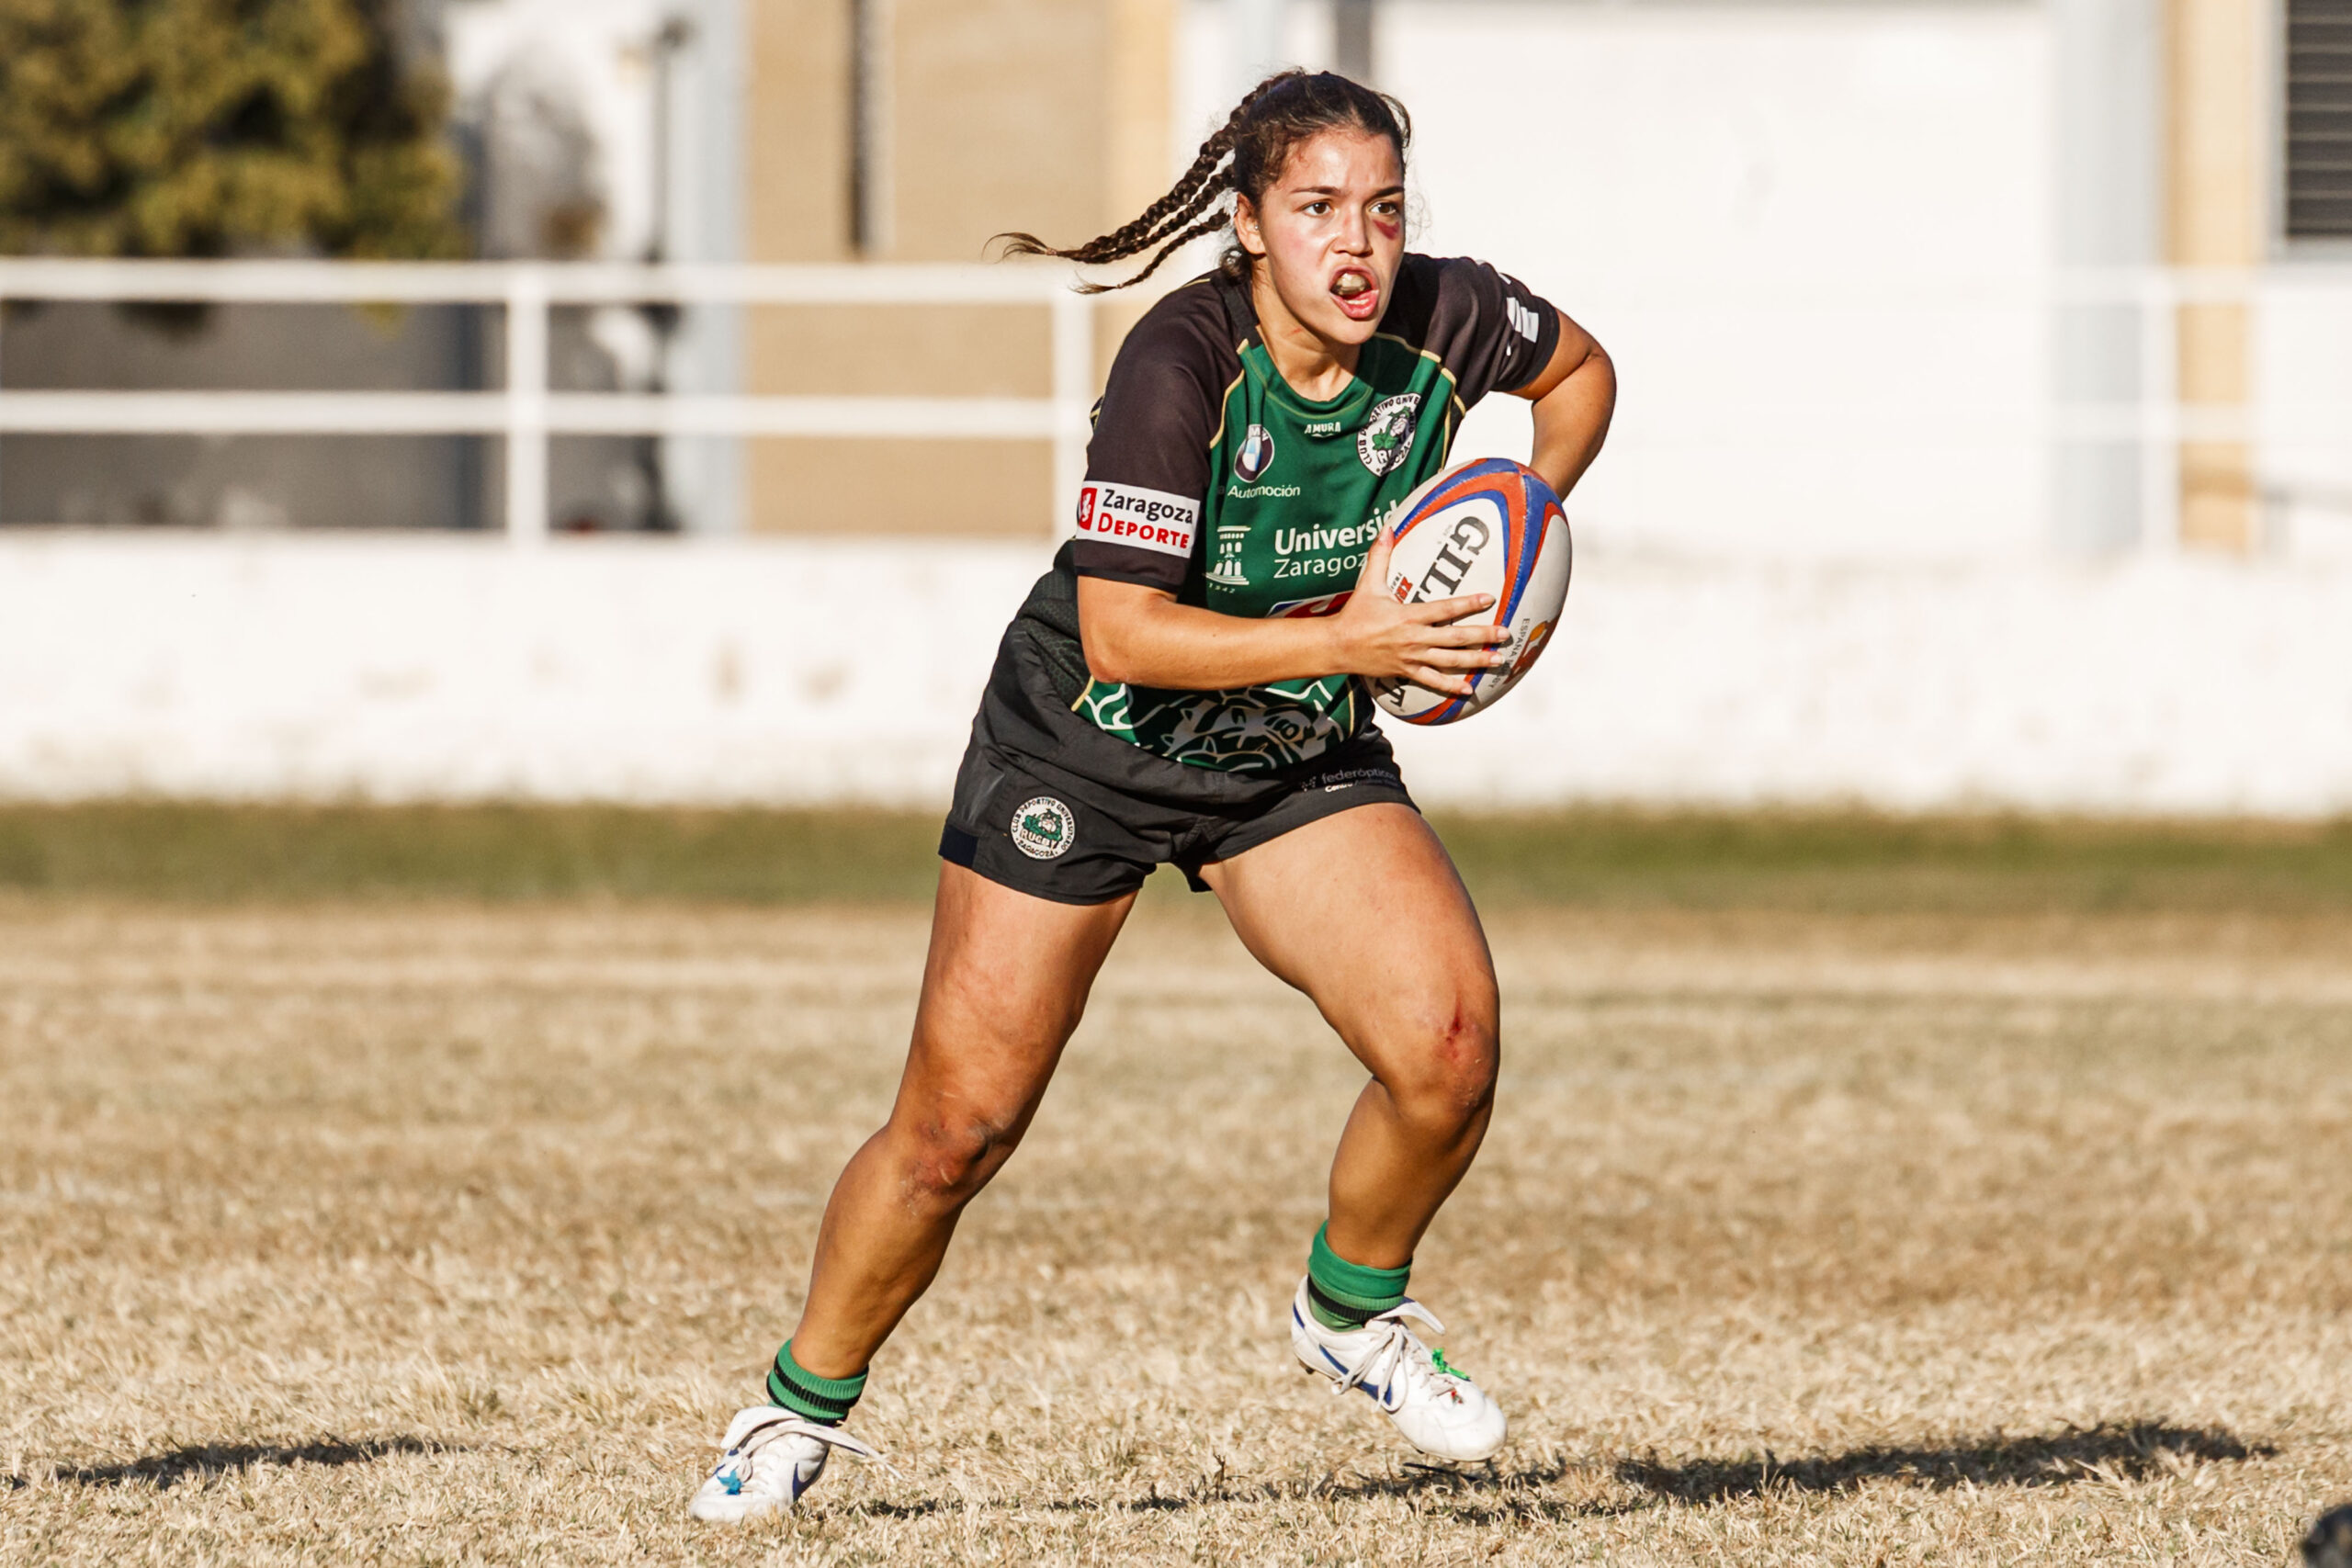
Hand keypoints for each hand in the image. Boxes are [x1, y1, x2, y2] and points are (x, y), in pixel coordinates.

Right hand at [1325, 526, 1509, 695]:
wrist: (1338, 647)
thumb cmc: (1355, 614)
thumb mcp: (1368, 584)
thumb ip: (1380, 556)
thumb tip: (1386, 528)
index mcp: (1409, 615)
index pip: (1445, 608)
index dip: (1468, 603)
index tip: (1489, 599)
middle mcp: (1414, 637)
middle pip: (1455, 637)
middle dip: (1483, 635)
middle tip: (1505, 634)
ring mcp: (1412, 657)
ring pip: (1450, 660)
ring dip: (1475, 660)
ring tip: (1497, 660)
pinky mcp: (1407, 671)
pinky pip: (1432, 681)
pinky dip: (1450, 686)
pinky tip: (1468, 690)